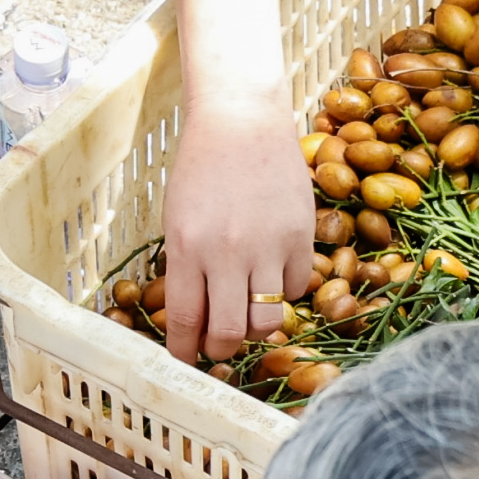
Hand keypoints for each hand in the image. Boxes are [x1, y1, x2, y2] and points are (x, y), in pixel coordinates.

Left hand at [157, 110, 319, 363]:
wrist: (242, 120)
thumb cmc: (201, 167)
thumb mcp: (178, 218)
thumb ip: (186, 267)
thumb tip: (195, 318)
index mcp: (188, 246)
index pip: (185, 319)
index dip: (184, 350)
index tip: (185, 358)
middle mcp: (228, 252)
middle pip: (229, 332)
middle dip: (220, 349)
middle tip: (217, 346)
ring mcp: (269, 246)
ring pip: (267, 321)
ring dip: (254, 329)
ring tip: (246, 317)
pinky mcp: (301, 236)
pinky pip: (295, 288)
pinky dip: (282, 292)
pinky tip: (271, 274)